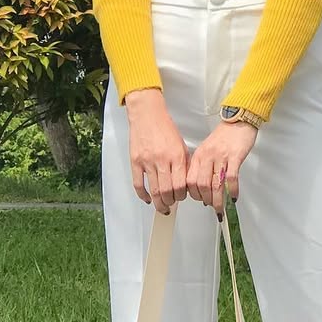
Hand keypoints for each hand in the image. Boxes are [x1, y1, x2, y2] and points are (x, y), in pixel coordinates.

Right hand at [124, 88, 187, 214]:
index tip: (181, 197)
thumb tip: (186, 182)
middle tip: (171, 204)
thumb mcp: (181, 144)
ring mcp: (147, 161)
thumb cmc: (165, 128)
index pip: (181, 185)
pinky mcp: (135, 161)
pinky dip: (143, 195)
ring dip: (159, 203)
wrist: (147, 115)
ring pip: (154, 190)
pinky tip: (148, 199)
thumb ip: (184, 163)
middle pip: (167, 191)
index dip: (181, 196)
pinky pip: (138, 184)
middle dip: (171, 202)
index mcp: (176, 156)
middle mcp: (162, 160)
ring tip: (162, 206)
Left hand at [187, 122, 257, 212]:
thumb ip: (203, 167)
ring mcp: (221, 157)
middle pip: (201, 184)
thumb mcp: (207, 150)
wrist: (238, 121)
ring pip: (215, 184)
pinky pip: (232, 178)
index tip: (200, 200)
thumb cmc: (224, 136)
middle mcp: (207, 157)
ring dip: (218, 200)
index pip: (190, 180)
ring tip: (221, 209)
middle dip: (206, 199)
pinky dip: (232, 190)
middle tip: (212, 206)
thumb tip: (203, 188)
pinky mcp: (235, 157)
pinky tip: (233, 197)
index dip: (194, 194)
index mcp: (199, 156)